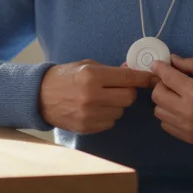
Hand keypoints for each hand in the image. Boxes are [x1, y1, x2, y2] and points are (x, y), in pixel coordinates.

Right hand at [39, 60, 155, 133]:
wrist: (39, 96)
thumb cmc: (64, 77)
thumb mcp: (86, 66)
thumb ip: (110, 70)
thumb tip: (132, 72)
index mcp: (92, 76)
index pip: (128, 78)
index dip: (143, 78)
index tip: (153, 79)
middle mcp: (92, 96)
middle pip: (129, 97)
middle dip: (127, 92)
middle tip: (117, 88)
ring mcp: (90, 114)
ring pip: (120, 111)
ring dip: (116, 105)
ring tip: (101, 99)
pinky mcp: (87, 127)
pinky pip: (110, 122)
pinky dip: (107, 116)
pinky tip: (94, 109)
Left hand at [150, 56, 192, 144]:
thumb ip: (192, 64)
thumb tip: (172, 60)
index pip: (166, 77)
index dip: (159, 68)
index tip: (158, 64)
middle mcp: (186, 110)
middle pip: (157, 95)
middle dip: (161, 84)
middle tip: (171, 81)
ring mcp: (186, 126)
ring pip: (159, 111)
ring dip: (164, 101)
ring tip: (177, 96)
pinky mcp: (188, 138)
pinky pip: (166, 125)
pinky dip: (169, 115)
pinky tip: (181, 110)